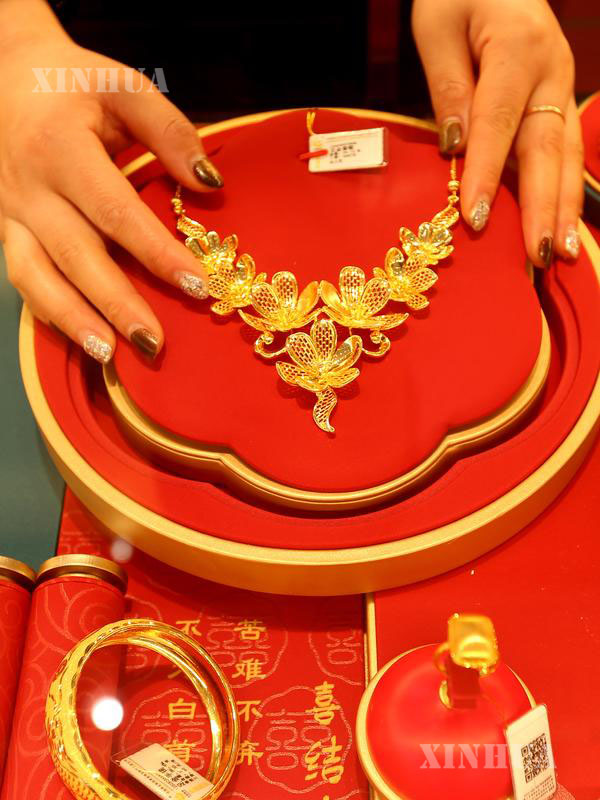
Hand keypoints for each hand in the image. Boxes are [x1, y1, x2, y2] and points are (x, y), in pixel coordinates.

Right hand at [0, 0, 221, 362]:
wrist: (3, 75)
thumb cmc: (73, 84)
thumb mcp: (124, 88)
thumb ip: (169, 131)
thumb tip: (210, 182)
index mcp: (60, 147)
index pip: (114, 210)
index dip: (155, 251)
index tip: (196, 284)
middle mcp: (30, 187)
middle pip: (75, 255)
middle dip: (117, 303)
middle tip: (155, 343)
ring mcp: (12, 213)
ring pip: (38, 276)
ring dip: (74, 321)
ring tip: (112, 355)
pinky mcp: (7, 230)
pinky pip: (23, 279)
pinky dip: (51, 313)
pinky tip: (84, 339)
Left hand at [412, 0, 582, 266]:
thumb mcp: (437, 26)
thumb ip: (448, 85)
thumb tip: (456, 144)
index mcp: (518, 49)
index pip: (497, 122)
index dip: (486, 173)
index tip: (475, 219)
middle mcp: (551, 71)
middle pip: (545, 148)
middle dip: (543, 206)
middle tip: (538, 255)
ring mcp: (560, 88)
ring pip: (564, 155)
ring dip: (565, 207)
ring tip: (563, 254)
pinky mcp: (557, 101)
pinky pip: (563, 151)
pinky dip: (565, 191)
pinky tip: (563, 226)